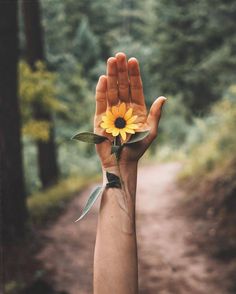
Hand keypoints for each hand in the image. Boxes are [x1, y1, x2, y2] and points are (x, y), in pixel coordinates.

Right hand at [94, 52, 165, 168]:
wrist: (121, 161)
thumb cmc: (137, 148)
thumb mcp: (150, 131)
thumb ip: (155, 115)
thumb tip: (163, 97)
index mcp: (137, 109)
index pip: (135, 88)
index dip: (134, 75)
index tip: (133, 60)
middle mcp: (123, 107)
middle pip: (122, 85)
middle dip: (121, 70)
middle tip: (120, 55)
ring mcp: (111, 111)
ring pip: (111, 90)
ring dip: (111, 75)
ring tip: (111, 61)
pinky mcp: (100, 117)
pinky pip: (100, 101)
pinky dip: (101, 90)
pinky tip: (104, 78)